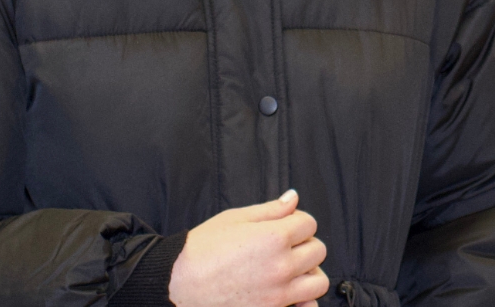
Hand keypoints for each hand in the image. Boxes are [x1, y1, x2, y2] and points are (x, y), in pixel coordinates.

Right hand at [168, 190, 327, 306]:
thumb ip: (270, 210)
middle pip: (318, 250)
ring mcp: (278, 294)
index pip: (309, 223)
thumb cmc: (200, 251)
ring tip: (288, 270)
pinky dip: (303, 301)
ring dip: (308, 273)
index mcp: (274, 238)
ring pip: (318, 281)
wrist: (176, 285)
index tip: (285, 226)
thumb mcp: (234, 219)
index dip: (296, 222)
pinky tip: (288, 294)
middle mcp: (281, 267)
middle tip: (284, 247)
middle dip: (304, 245)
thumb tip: (293, 198)